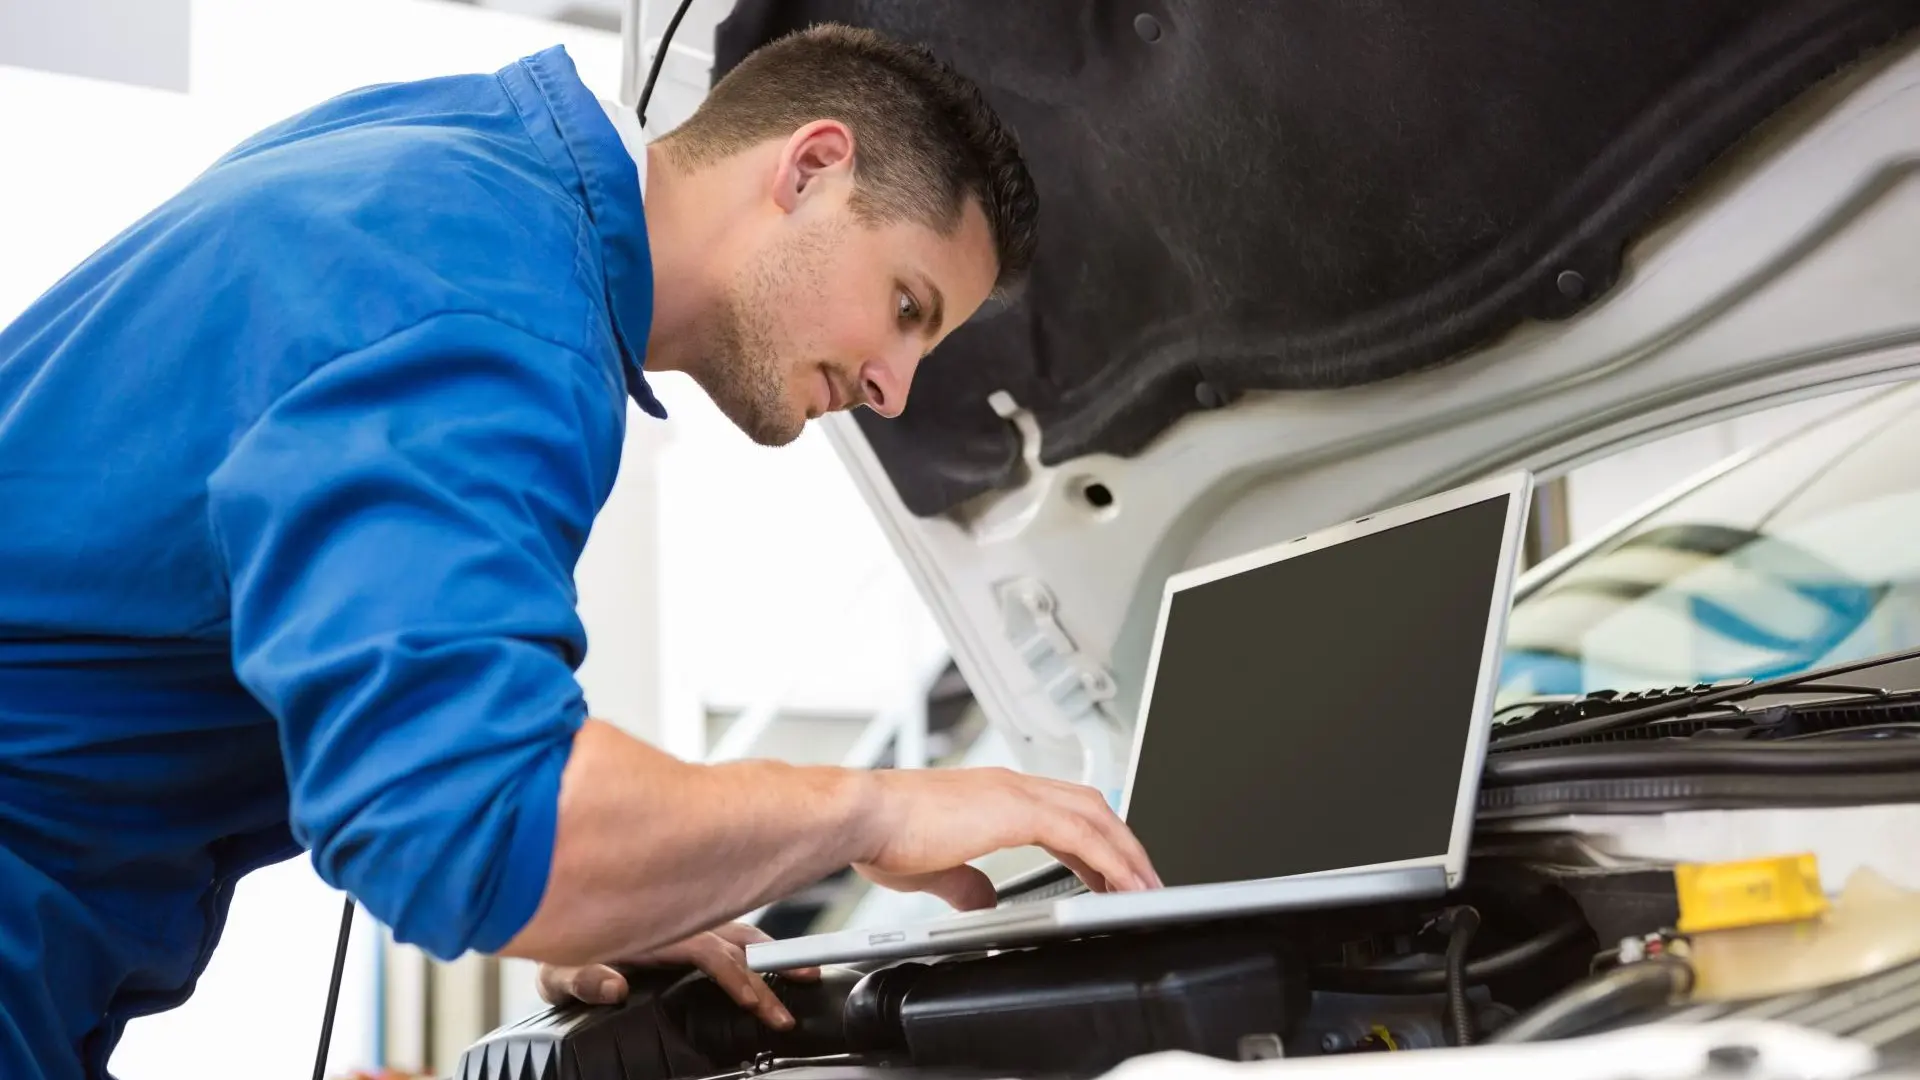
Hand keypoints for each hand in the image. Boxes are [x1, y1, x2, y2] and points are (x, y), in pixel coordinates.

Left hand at [536, 921, 818, 1029]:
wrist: (553, 915)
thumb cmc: (559, 952)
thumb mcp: (558, 971)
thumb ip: (584, 979)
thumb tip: (615, 987)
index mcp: (655, 931)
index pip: (711, 952)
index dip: (736, 977)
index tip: (756, 1003)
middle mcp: (678, 921)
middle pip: (738, 941)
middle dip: (772, 971)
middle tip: (796, 1000)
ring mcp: (687, 921)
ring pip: (742, 931)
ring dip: (774, 953)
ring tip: (806, 973)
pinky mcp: (691, 927)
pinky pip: (733, 929)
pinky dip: (759, 944)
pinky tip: (776, 958)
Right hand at [853, 767, 1160, 908]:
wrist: (862, 816)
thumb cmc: (883, 835)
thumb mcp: (933, 868)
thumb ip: (964, 882)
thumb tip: (980, 900)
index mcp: (993, 796)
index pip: (1064, 810)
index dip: (1095, 841)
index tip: (1111, 872)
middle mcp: (1010, 786)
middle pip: (1091, 807)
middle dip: (1122, 845)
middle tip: (1143, 882)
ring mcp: (1015, 793)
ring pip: (1095, 816)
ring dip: (1127, 853)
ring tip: (1146, 889)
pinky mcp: (1015, 811)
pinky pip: (1081, 834)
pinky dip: (1110, 860)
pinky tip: (1124, 886)